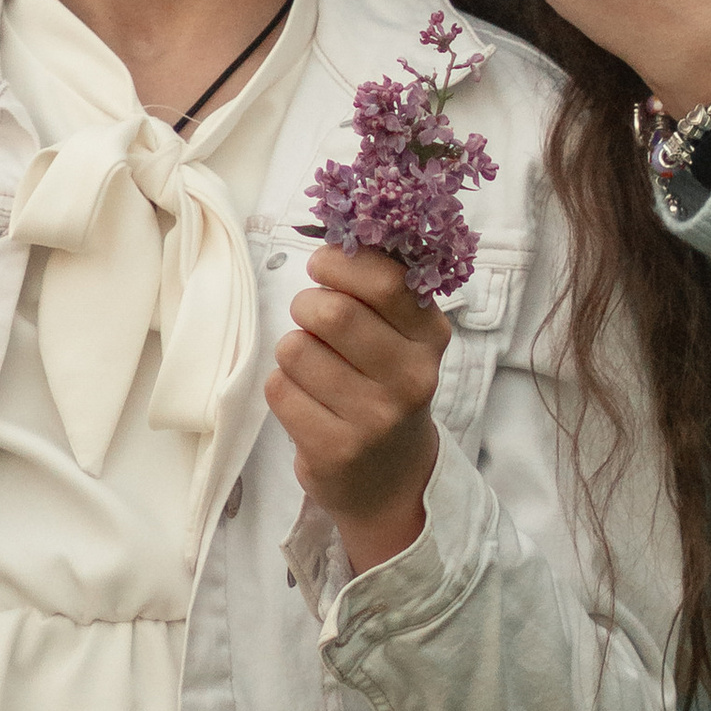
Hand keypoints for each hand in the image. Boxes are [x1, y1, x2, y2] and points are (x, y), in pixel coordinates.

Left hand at [267, 246, 452, 570]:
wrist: (392, 479)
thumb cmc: (386, 387)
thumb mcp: (404, 337)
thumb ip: (381, 288)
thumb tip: (339, 231)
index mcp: (430, 337)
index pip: (385, 280)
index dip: (340, 264)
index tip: (322, 266)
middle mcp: (411, 378)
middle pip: (333, 313)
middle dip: (307, 306)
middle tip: (310, 318)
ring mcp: (374, 419)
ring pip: (296, 350)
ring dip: (292, 349)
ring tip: (313, 366)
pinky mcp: (336, 450)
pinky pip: (280, 389)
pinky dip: (282, 386)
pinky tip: (306, 401)